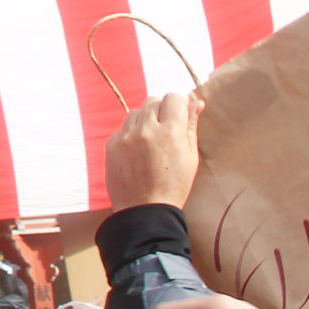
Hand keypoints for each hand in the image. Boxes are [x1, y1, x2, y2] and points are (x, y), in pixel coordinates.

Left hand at [104, 92, 200, 210]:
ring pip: (136, 112)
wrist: (144, 210)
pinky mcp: (112, 145)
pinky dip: (130, 135)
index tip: (179, 116)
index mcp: (170, 132)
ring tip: (151, 142)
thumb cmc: (174, 186)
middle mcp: (146, 130)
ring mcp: (126, 137)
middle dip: (161, 110)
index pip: (173, 98)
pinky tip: (137, 152)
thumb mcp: (190, 158)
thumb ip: (191, 127)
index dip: (178, 105)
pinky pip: (123, 129)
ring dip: (144, 121)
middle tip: (166, 130)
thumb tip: (197, 102)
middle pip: (153, 101)